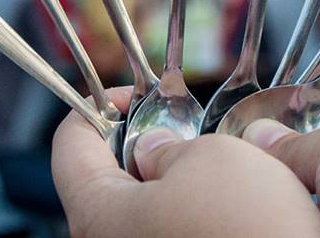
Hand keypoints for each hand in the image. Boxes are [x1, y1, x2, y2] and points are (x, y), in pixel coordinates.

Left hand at [52, 88, 319, 237]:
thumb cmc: (250, 232)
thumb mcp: (211, 156)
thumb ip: (168, 145)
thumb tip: (154, 152)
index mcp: (98, 215)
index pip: (69, 144)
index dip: (98, 106)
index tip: (132, 96)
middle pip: (105, 182)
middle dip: (144, 149)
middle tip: (184, 134)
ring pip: (141, 213)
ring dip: (173, 186)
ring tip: (218, 175)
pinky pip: (168, 235)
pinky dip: (190, 217)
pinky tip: (230, 211)